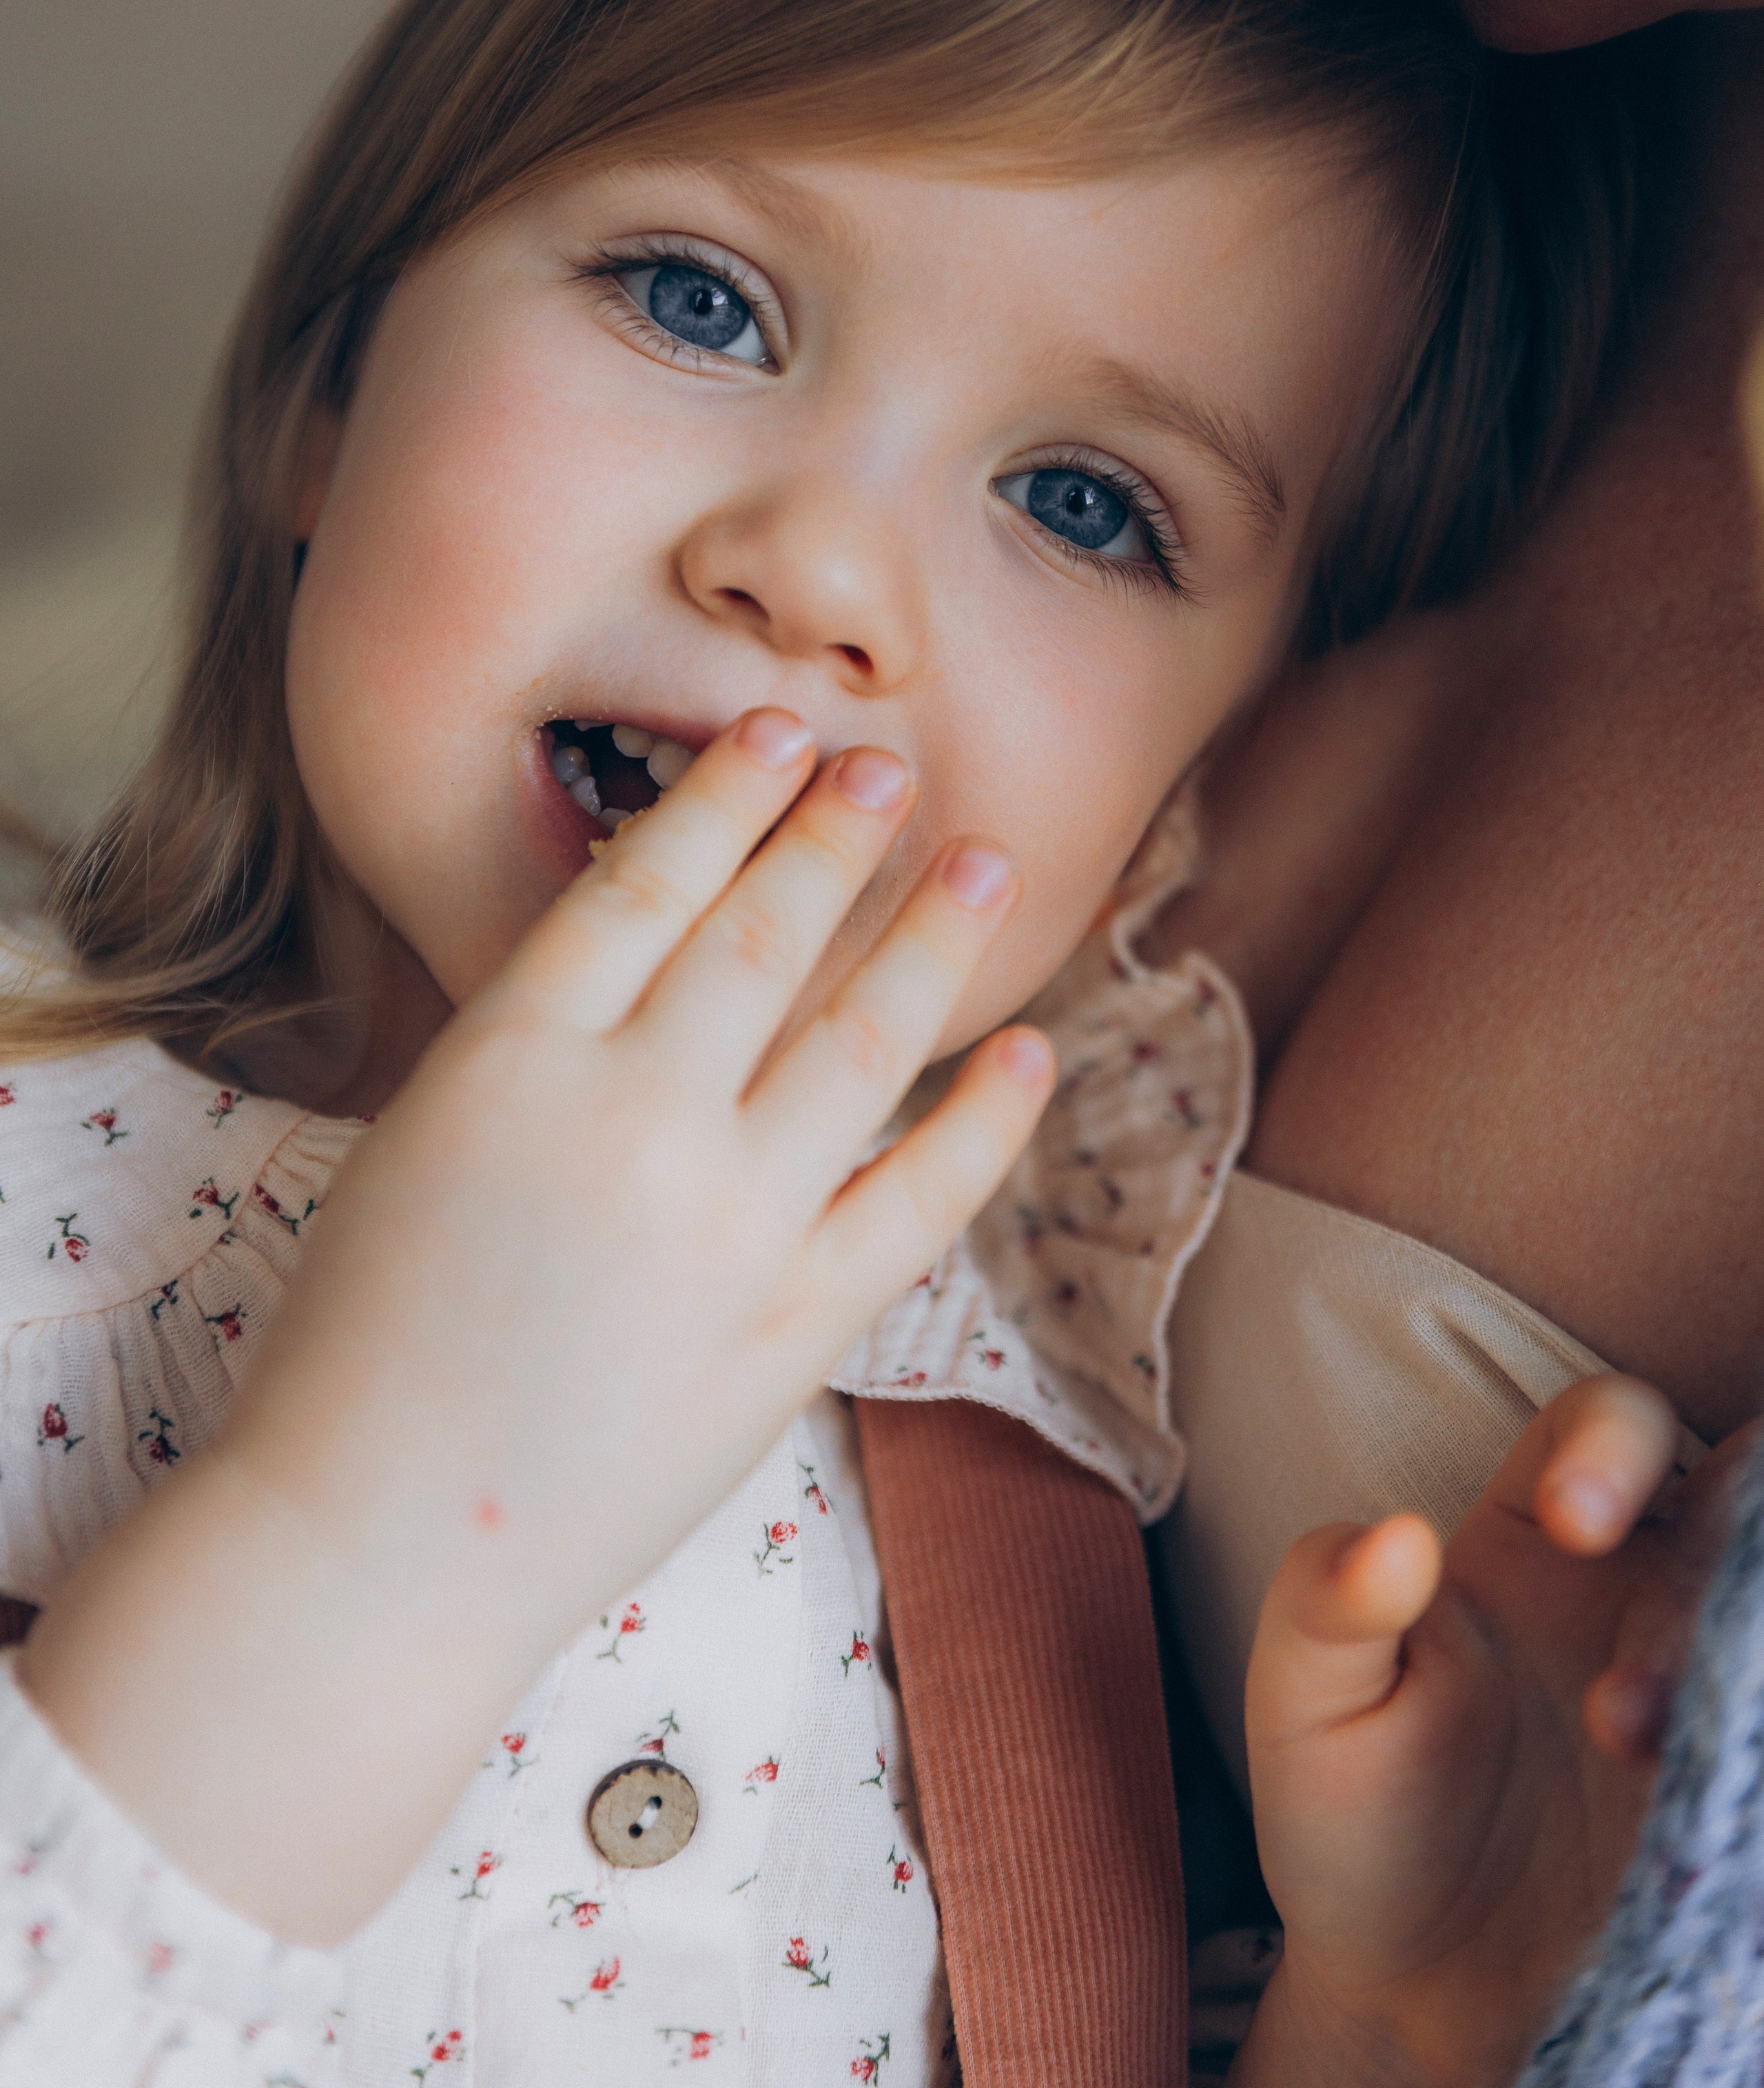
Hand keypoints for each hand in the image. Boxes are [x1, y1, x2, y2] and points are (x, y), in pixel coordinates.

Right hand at [22, 711, 1052, 1938]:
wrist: (375, 1543)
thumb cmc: (360, 1341)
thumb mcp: (421, 1138)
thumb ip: (539, 1046)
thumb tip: (662, 961)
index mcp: (511, 1056)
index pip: (644, 882)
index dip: (725, 794)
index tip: (779, 731)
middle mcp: (632, 1117)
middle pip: (762, 935)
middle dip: (834, 834)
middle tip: (890, 764)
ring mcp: (726, 1226)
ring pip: (861, 1039)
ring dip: (933, 936)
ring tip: (985, 859)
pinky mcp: (793, 1331)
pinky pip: (918, 1202)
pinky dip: (985, 1122)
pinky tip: (1028, 1053)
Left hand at [1233, 1377, 1754, 2087]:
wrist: (1411, 1986)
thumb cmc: (1350, 1809)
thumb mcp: (1307, 1703)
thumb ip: (1325, 1600)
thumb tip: (1393, 1535)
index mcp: (1537, 1533)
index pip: (1613, 1418)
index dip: (1615, 1443)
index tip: (1573, 1522)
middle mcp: (1637, 1591)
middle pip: (1736, 1499)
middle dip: (1717, 1558)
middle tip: (1627, 1696)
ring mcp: (1701, 1688)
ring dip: (1737, 1661)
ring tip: (1639, 1760)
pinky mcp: (1728, 1785)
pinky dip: (1751, 1739)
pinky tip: (1702, 1800)